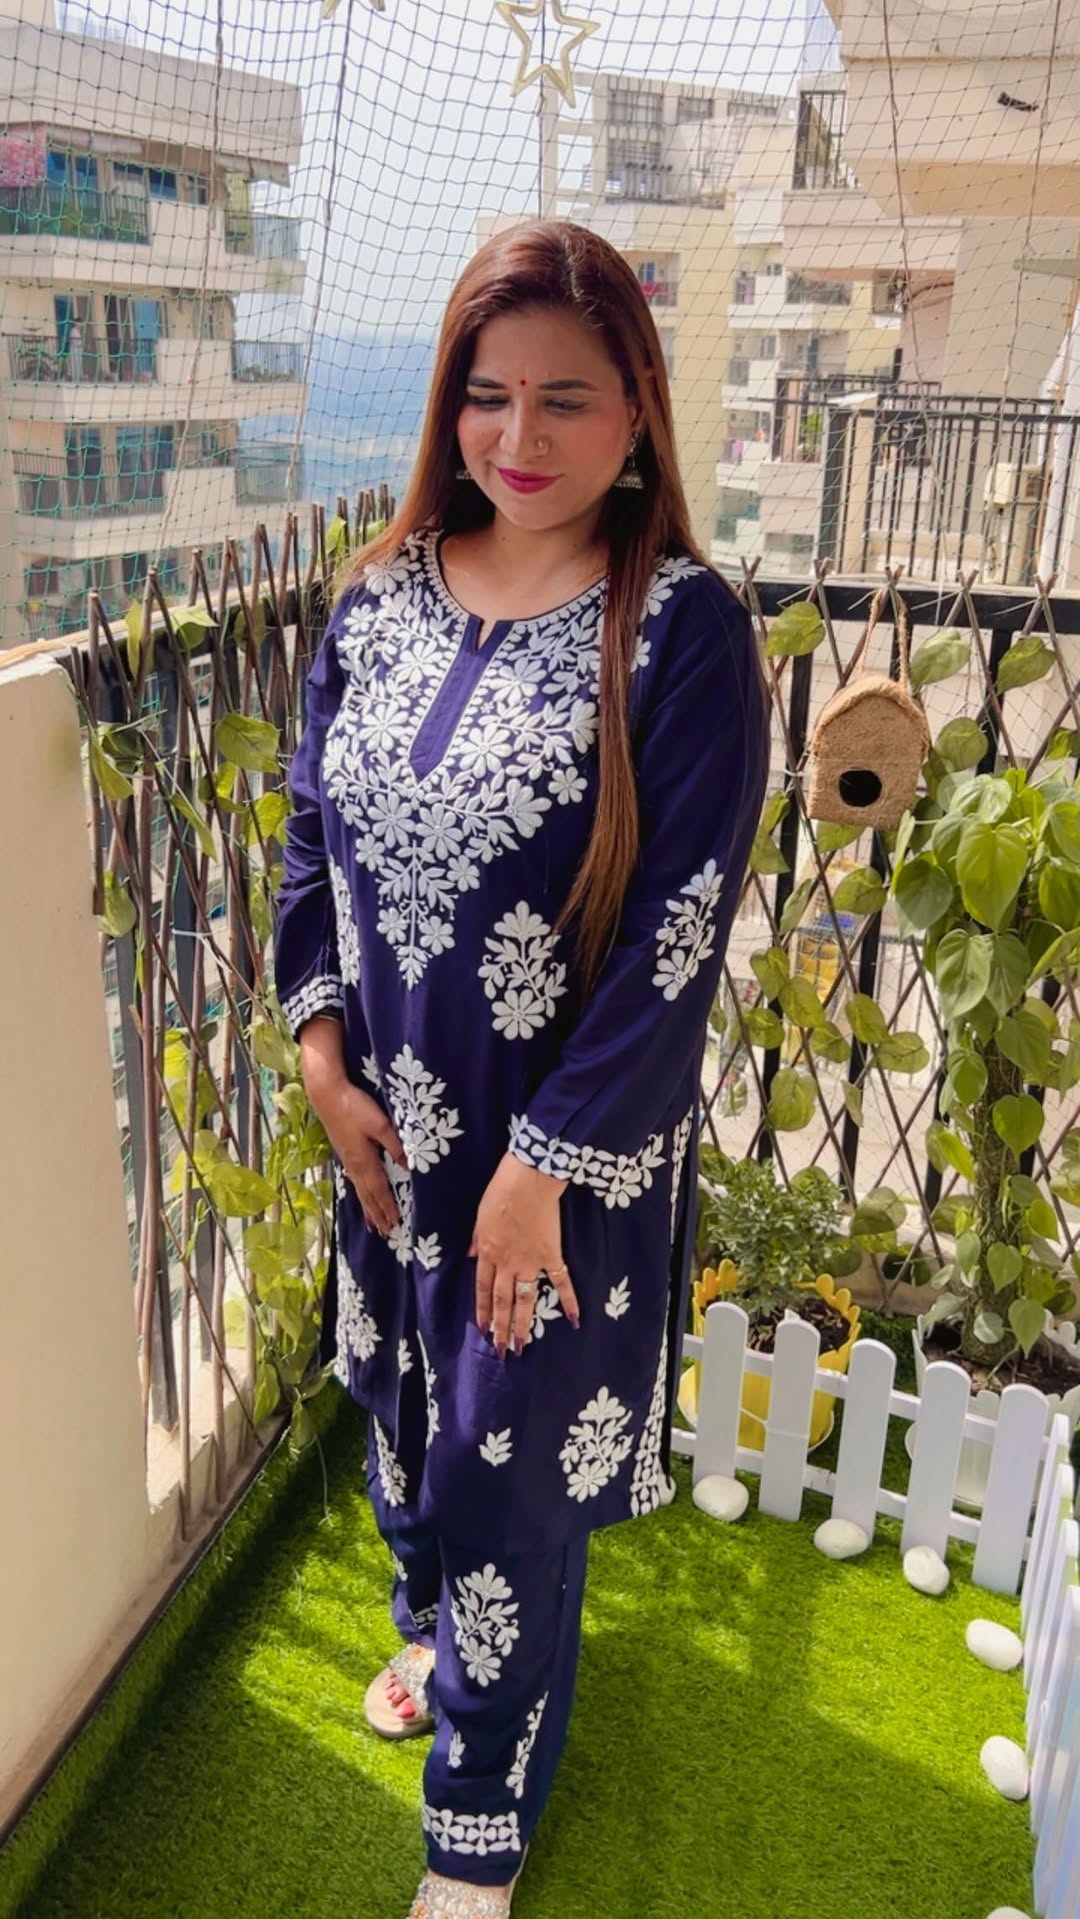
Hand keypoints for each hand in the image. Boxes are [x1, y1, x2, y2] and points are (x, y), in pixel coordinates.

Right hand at [314, 1078, 407, 1236]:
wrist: (327, 1094)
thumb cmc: (354, 1107)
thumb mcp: (381, 1125)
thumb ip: (395, 1146)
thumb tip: (408, 1167)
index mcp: (364, 1161)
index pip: (379, 1190)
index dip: (388, 1207)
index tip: (396, 1224)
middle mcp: (354, 1165)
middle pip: (368, 1196)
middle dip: (378, 1215)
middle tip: (387, 1234)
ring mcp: (347, 1159)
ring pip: (360, 1190)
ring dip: (368, 1208)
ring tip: (374, 1225)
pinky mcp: (344, 1152)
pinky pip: (355, 1180)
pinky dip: (360, 1193)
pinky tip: (360, 1194)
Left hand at [469, 1153, 577, 1356]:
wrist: (527, 1182)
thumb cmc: (500, 1193)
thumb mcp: (480, 1216)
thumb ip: (477, 1240)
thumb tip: (471, 1256)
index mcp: (487, 1253)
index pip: (482, 1289)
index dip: (482, 1311)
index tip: (483, 1329)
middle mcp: (506, 1264)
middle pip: (502, 1302)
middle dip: (500, 1328)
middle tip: (501, 1350)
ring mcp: (529, 1262)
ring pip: (525, 1300)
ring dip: (523, 1324)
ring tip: (522, 1346)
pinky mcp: (551, 1256)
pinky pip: (561, 1282)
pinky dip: (569, 1300)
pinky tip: (575, 1319)